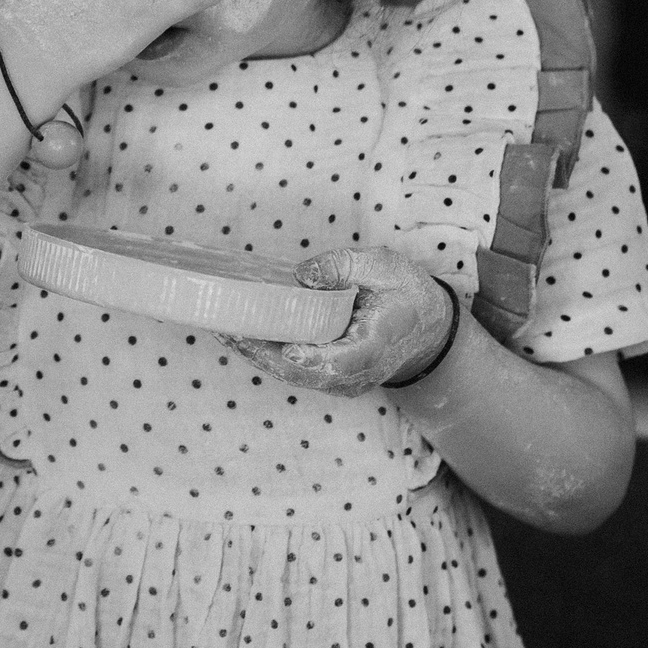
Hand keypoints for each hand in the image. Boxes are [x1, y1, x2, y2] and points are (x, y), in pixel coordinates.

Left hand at [229, 246, 457, 395]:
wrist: (427, 328)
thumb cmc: (404, 292)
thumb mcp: (382, 265)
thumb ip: (343, 266)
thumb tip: (301, 273)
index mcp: (378, 343)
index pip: (344, 360)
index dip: (312, 358)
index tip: (286, 348)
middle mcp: (360, 372)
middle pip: (306, 374)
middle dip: (262, 353)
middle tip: (224, 330)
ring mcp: (345, 382)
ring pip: (294, 376)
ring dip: (256, 355)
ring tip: (220, 330)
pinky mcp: (331, 381)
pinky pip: (294, 373)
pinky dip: (266, 356)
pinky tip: (239, 336)